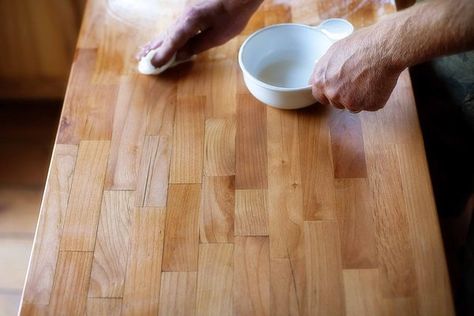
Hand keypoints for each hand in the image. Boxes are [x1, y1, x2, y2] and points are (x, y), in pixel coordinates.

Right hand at [136, 0, 261, 66]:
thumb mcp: (218, 36)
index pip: (172, 42)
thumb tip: (181, 55)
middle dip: (152, 49)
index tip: (153, 65)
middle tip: (139, 59)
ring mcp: (186, 14)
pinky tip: (162, 42)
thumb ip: (198, 46)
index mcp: (190, 22)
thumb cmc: (233, 15)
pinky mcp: (191, 14)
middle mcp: (184, 17)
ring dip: (156, 42)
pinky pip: (174, 28)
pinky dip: (165, 37)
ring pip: (167, 31)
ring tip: (144, 51)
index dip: (162, 55)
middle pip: (165, 36)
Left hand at [310, 25, 403, 111]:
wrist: (384, 48)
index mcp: (321, 81)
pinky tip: (378, 82)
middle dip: (346, 95)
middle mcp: (332, 94)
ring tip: (369, 78)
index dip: (329, 92)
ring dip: (360, 97)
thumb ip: (324, 69)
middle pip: (337, 103)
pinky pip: (370, 105)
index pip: (320, 96)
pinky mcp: (367, 106)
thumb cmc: (361, 45)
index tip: (338, 88)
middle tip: (358, 80)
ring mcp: (350, 102)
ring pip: (353, 106)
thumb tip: (321, 76)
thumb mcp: (333, 51)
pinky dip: (374, 97)